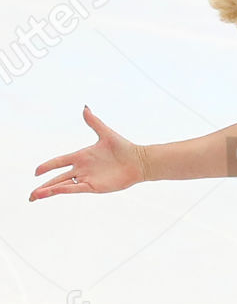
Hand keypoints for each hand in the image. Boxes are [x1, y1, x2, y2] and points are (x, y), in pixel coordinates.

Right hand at [30, 106, 147, 201]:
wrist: (139, 161)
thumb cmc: (124, 147)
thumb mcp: (106, 134)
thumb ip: (94, 122)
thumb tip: (85, 107)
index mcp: (81, 156)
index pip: (59, 162)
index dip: (47, 166)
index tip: (36, 171)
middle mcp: (82, 168)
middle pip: (58, 178)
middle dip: (44, 186)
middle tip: (31, 195)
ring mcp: (87, 178)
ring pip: (63, 185)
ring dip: (49, 190)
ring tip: (35, 196)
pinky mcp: (94, 186)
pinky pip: (76, 188)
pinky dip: (64, 190)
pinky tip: (54, 192)